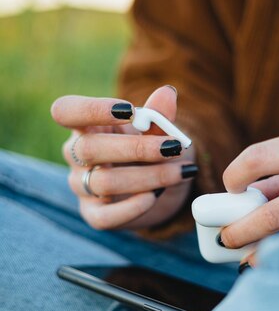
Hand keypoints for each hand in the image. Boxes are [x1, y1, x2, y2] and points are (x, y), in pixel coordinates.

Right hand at [51, 86, 196, 229]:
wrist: (158, 187)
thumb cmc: (149, 151)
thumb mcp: (156, 131)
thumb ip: (158, 115)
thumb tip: (167, 94)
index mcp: (86, 126)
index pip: (66, 111)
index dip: (92, 109)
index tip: (129, 110)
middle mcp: (76, 156)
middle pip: (89, 148)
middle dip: (136, 148)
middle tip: (173, 147)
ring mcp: (82, 186)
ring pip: (104, 183)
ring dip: (148, 177)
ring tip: (181, 172)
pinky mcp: (94, 215)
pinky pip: (106, 216)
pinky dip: (133, 207)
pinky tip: (155, 197)